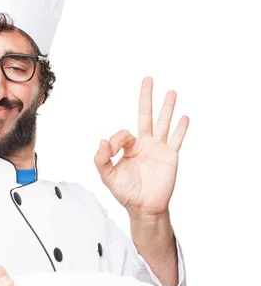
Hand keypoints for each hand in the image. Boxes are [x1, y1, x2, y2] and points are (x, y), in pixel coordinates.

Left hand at [94, 76, 189, 217]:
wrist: (144, 207)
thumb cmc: (126, 192)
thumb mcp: (107, 176)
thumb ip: (100, 159)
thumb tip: (102, 141)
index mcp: (129, 148)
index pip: (123, 132)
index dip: (116, 140)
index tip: (112, 151)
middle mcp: (144, 144)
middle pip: (145, 115)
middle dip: (146, 97)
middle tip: (147, 79)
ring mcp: (158, 149)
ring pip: (163, 123)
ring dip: (167, 107)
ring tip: (171, 91)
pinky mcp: (170, 156)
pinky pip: (176, 139)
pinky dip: (180, 129)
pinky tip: (184, 117)